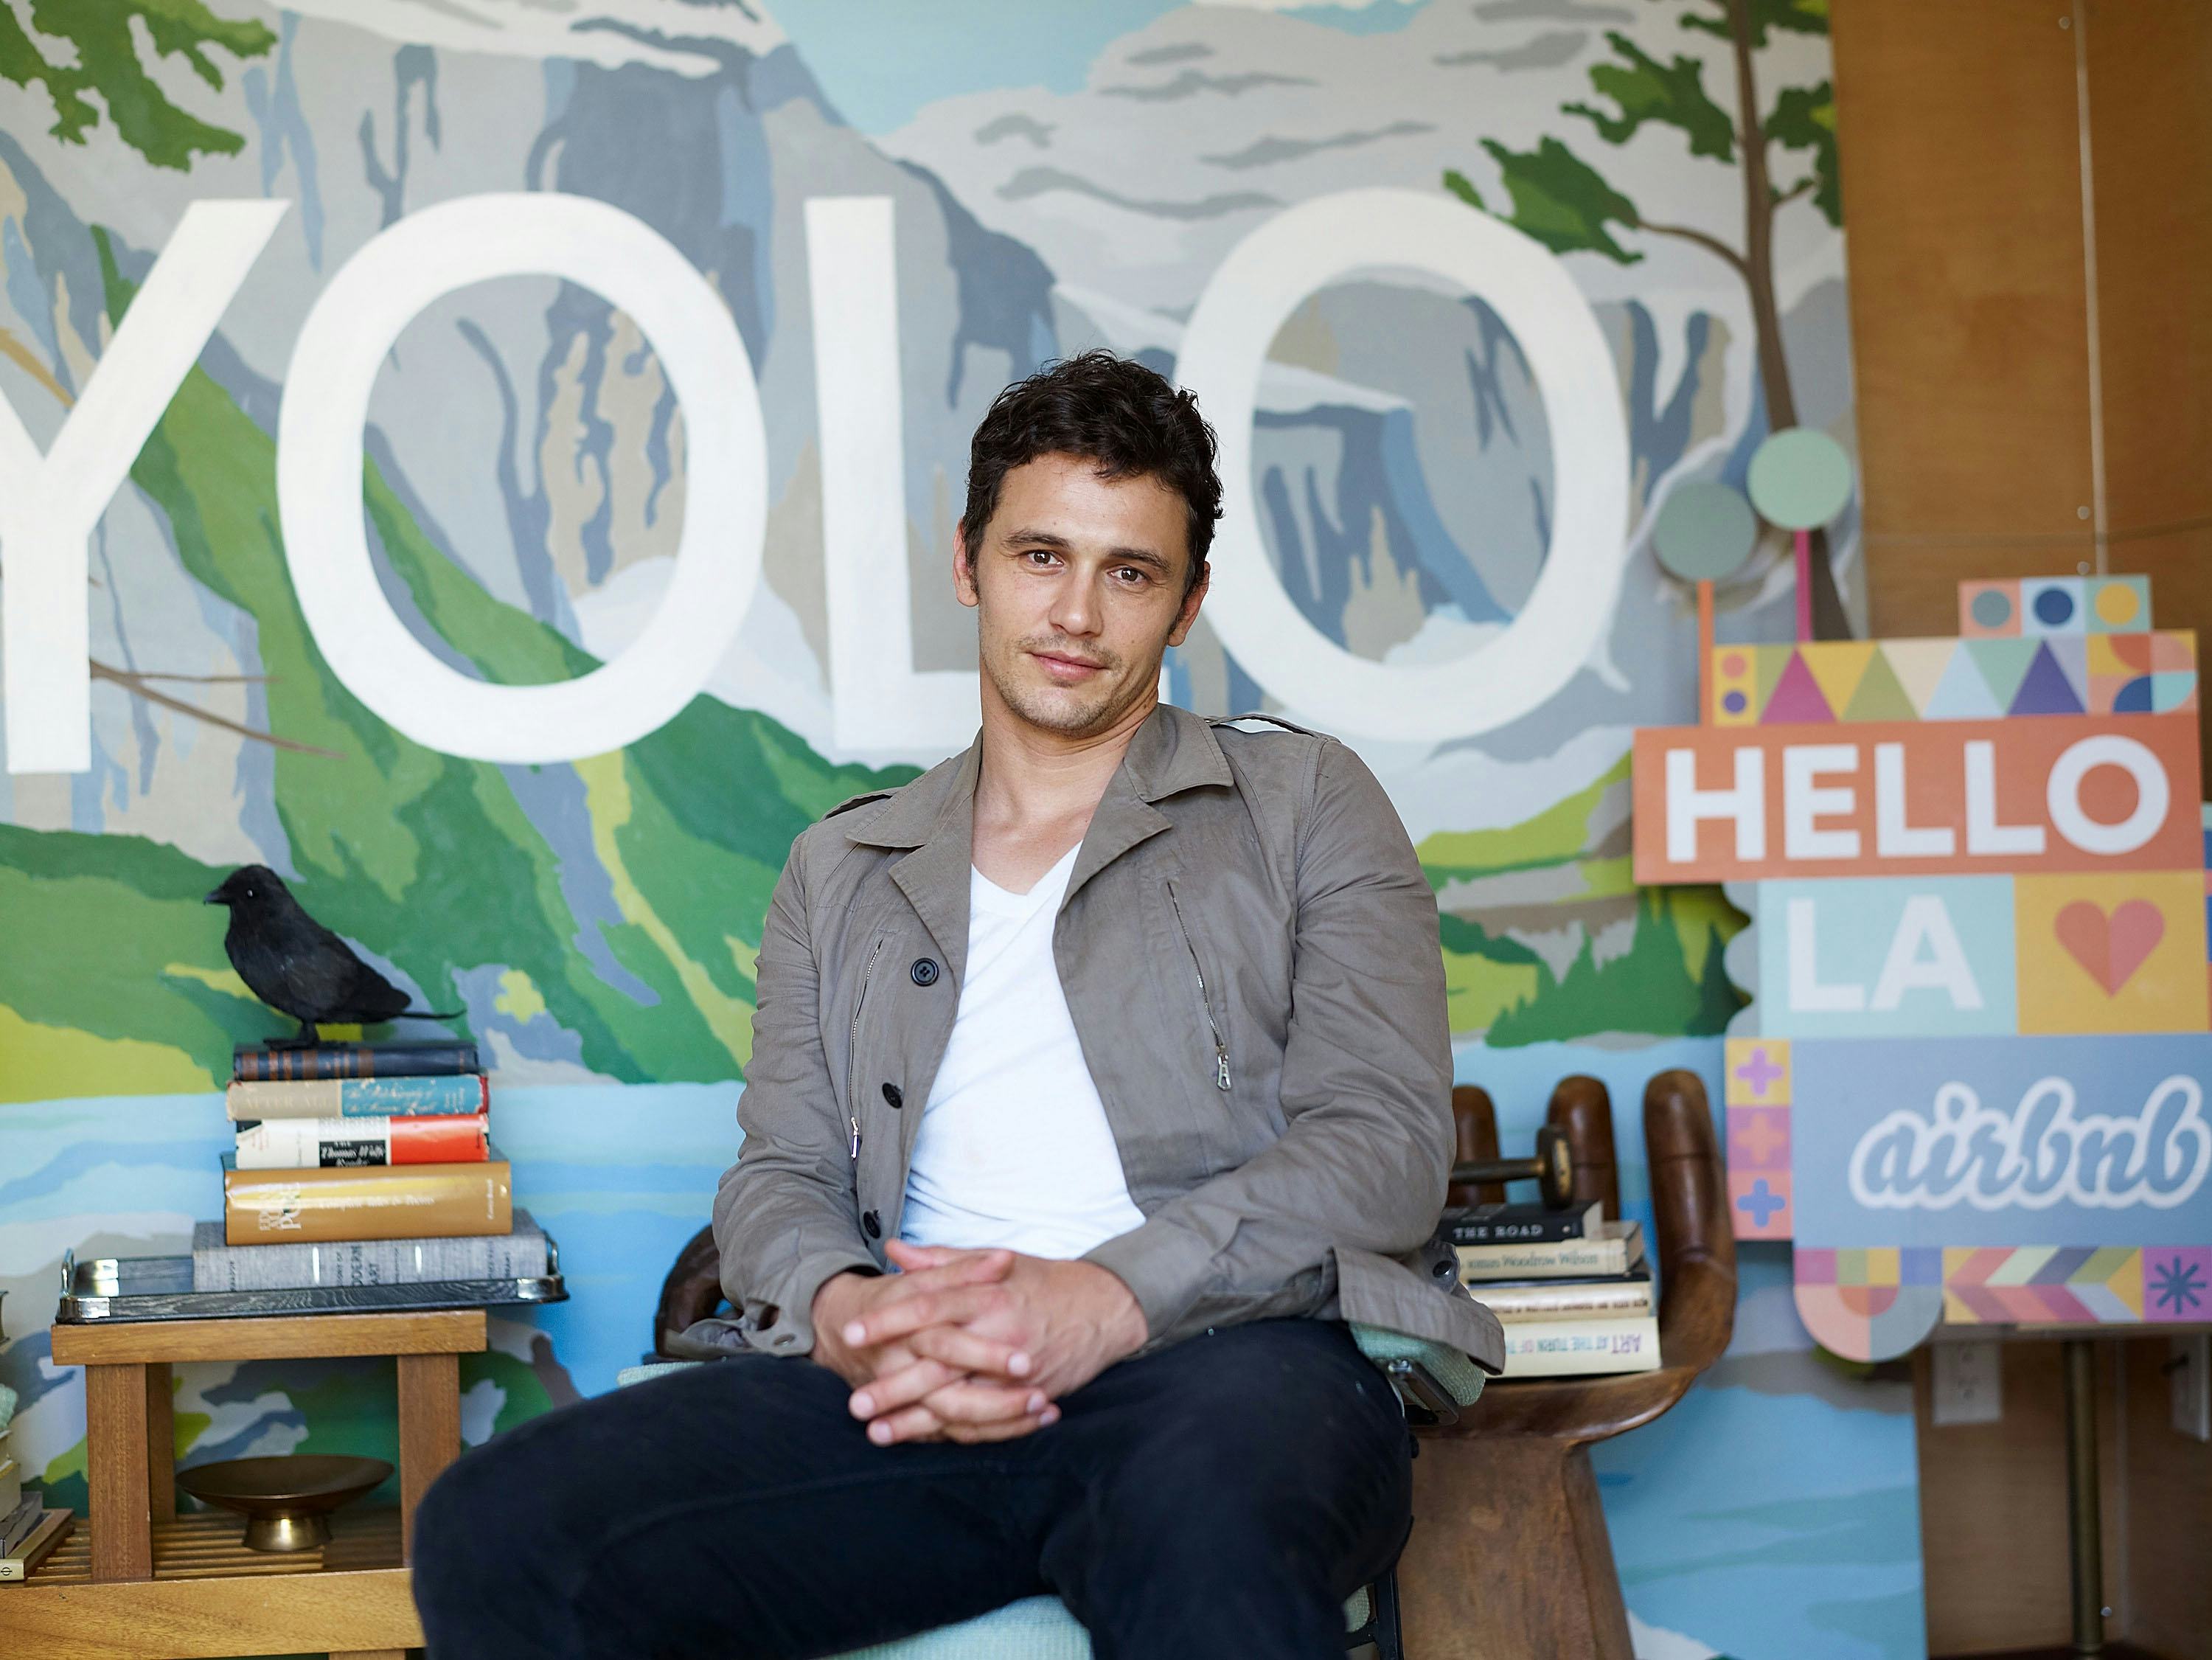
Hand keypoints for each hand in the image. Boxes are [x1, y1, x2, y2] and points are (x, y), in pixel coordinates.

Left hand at [837, 1241, 1147, 1443]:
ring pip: (958, 1402)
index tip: (851, 1332)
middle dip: (894, 1385)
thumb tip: (896, 1251)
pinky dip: (952, 1435)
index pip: (928, 1306)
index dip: (888, 1320)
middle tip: (855, 1402)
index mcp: (987, 1295)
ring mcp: (1015, 1373)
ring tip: (877, 1433)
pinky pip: (986, 1422)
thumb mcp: (996, 1262)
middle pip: (937, 1364)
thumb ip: (942, 1261)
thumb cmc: (1044, 1282)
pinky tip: (922, 1442)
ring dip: (916, 1422)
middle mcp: (999, 1334)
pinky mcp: (1028, 1397)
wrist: (1104, 1309)